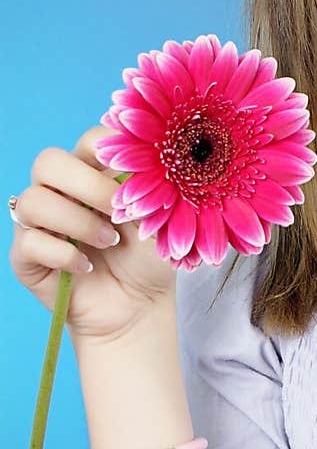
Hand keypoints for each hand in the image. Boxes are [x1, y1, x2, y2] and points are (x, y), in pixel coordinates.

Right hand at [9, 125, 178, 342]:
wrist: (138, 307)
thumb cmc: (147, 259)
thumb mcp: (159, 223)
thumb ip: (149, 192)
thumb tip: (142, 168)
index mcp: (93, 174)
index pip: (88, 142)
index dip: (106, 150)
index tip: (133, 172)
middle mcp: (60, 192)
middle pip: (48, 162)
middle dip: (86, 185)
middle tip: (118, 211)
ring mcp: (38, 223)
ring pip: (31, 202)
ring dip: (76, 222)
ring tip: (108, 242)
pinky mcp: (26, 256)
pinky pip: (28, 242)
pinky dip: (63, 254)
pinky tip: (86, 267)